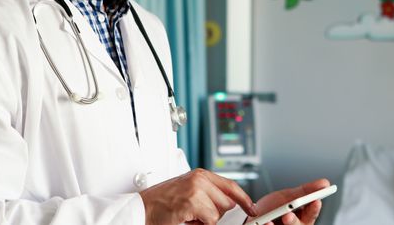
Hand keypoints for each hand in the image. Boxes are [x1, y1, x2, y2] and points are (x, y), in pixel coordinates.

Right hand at [140, 168, 258, 224]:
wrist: (141, 208)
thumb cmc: (161, 202)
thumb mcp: (188, 191)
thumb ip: (208, 193)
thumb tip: (229, 204)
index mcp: (200, 174)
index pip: (231, 186)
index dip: (244, 199)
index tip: (252, 208)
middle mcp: (200, 179)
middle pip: (227, 202)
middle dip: (215, 213)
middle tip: (197, 214)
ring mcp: (196, 189)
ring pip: (219, 213)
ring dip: (206, 220)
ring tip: (189, 215)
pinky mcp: (192, 202)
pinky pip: (210, 220)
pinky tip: (186, 219)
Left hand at [253, 179, 329, 224]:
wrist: (254, 215)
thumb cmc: (274, 207)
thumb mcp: (288, 196)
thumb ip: (305, 191)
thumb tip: (324, 183)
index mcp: (302, 217)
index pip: (311, 214)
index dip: (314, 209)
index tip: (316, 201)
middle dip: (295, 221)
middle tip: (288, 215)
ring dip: (286, 224)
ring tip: (280, 217)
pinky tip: (267, 222)